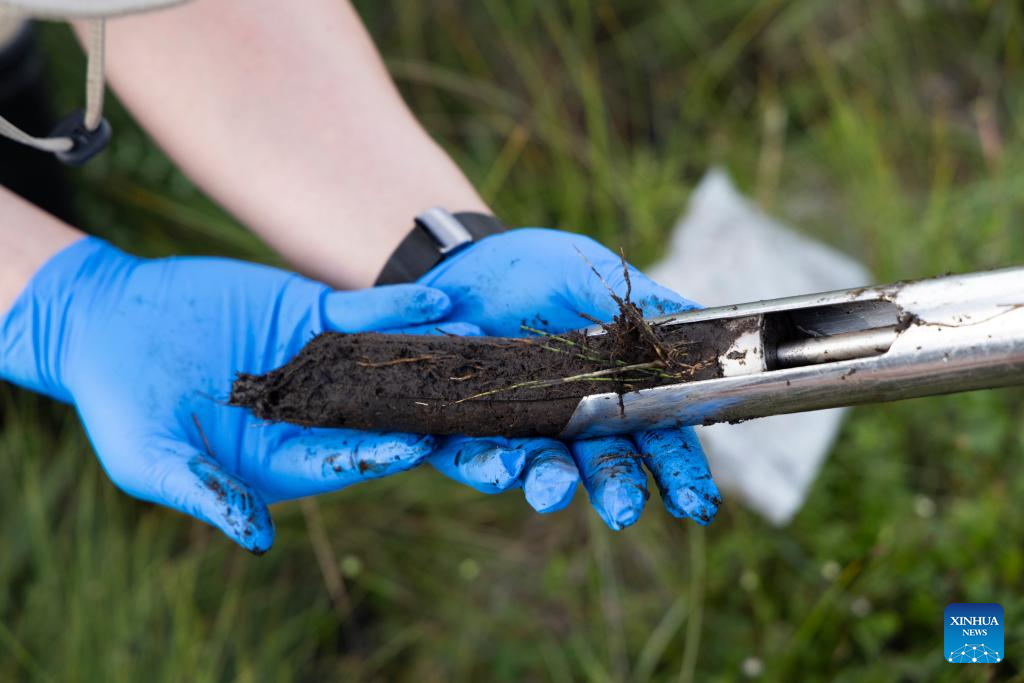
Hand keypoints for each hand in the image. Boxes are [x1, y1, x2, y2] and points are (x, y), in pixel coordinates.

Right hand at [0, 238, 470, 552]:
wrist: (107, 323)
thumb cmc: (121, 404)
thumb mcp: (150, 459)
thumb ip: (205, 493)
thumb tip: (258, 539)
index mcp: (281, 458)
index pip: (342, 461)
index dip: (380, 454)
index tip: (419, 446)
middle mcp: (312, 414)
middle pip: (379, 415)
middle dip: (426, 408)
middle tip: (473, 401)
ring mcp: (318, 363)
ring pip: (383, 362)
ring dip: (428, 356)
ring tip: (475, 345)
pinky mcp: (312, 316)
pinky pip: (364, 314)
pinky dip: (399, 309)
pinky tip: (440, 302)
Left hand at [421, 228, 721, 528]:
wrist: (459, 264)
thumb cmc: (531, 272)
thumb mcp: (584, 278)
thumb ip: (635, 304)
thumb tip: (695, 323)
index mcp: (613, 390)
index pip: (656, 437)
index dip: (678, 471)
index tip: (695, 502)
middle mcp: (571, 421)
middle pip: (603, 467)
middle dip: (615, 490)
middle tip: (623, 511)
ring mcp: (520, 430)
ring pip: (540, 470)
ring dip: (549, 484)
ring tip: (553, 488)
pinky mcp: (464, 431)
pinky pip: (468, 456)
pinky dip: (478, 461)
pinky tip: (485, 459)